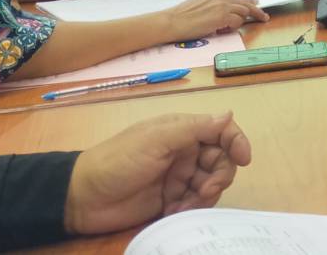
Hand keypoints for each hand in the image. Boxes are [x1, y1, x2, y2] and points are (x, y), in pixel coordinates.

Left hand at [64, 112, 251, 235]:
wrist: (82, 198)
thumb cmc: (118, 161)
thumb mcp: (156, 140)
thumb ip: (194, 129)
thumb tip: (229, 114)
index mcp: (182, 131)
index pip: (220, 131)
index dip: (236, 142)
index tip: (244, 159)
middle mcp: (184, 152)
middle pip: (220, 160)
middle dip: (219, 175)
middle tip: (206, 190)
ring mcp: (177, 177)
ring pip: (210, 183)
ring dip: (204, 194)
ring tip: (184, 205)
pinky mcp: (170, 200)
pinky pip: (194, 203)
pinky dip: (190, 208)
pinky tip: (173, 211)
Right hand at [156, 0, 268, 42]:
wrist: (171, 22)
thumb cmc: (181, 18)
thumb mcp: (200, 6)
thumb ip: (214, 8)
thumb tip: (225, 17)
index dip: (247, 2)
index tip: (255, 4)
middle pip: (245, 3)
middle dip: (256, 11)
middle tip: (264, 17)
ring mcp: (222, 5)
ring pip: (243, 12)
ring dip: (240, 21)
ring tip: (230, 28)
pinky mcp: (222, 15)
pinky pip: (237, 21)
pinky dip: (233, 27)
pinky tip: (221, 30)